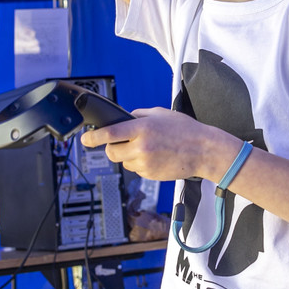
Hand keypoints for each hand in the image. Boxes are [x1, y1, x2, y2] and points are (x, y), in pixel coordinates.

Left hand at [82, 107, 239, 182]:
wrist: (203, 151)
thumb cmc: (184, 130)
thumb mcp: (160, 114)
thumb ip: (138, 115)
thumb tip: (121, 119)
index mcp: (142, 128)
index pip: (109, 134)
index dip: (93, 137)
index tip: (85, 139)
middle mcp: (141, 147)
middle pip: (111, 152)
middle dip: (111, 148)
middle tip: (119, 143)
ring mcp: (145, 163)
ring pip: (123, 162)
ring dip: (127, 156)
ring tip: (146, 148)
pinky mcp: (150, 175)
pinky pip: (135, 170)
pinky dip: (139, 164)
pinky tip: (154, 157)